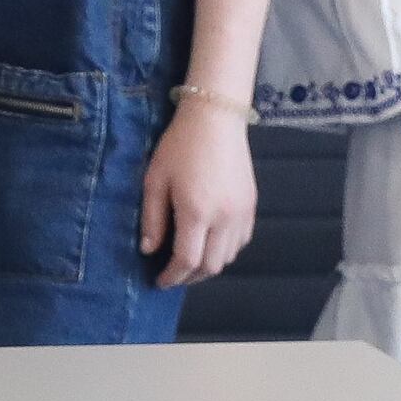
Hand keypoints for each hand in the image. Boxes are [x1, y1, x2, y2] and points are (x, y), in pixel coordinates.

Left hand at [141, 93, 256, 286]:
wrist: (215, 119)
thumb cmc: (179, 146)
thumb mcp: (155, 180)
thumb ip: (152, 219)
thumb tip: (148, 250)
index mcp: (197, 212)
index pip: (187, 260)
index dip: (172, 276)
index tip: (160, 281)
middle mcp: (224, 217)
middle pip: (211, 266)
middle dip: (190, 277)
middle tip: (173, 275)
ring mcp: (242, 212)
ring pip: (229, 257)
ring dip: (209, 265)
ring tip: (190, 261)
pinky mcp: (251, 205)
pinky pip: (241, 241)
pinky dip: (225, 250)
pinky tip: (210, 243)